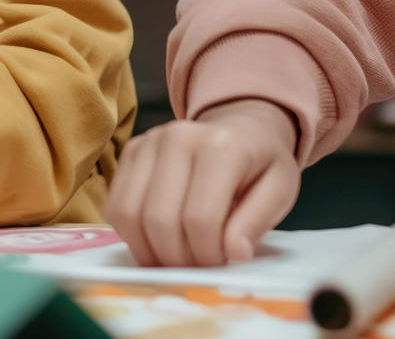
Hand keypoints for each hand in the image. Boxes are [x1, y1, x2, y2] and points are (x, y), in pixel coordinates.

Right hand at [107, 98, 301, 266]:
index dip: (208, 254)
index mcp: (220, 147)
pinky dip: (131, 234)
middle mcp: (177, 137)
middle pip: (159, 219)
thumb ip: (256, 222)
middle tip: (196, 267)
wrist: (241, 127)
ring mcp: (148, 141)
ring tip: (174, 258)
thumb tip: (234, 253)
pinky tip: (156, 239)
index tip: (220, 263)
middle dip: (176, 258)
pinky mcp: (130, 151)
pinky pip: (115, 205)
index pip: (201, 218)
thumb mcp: (279, 191)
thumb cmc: (261, 164)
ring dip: (149, 250)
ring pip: (128, 214)